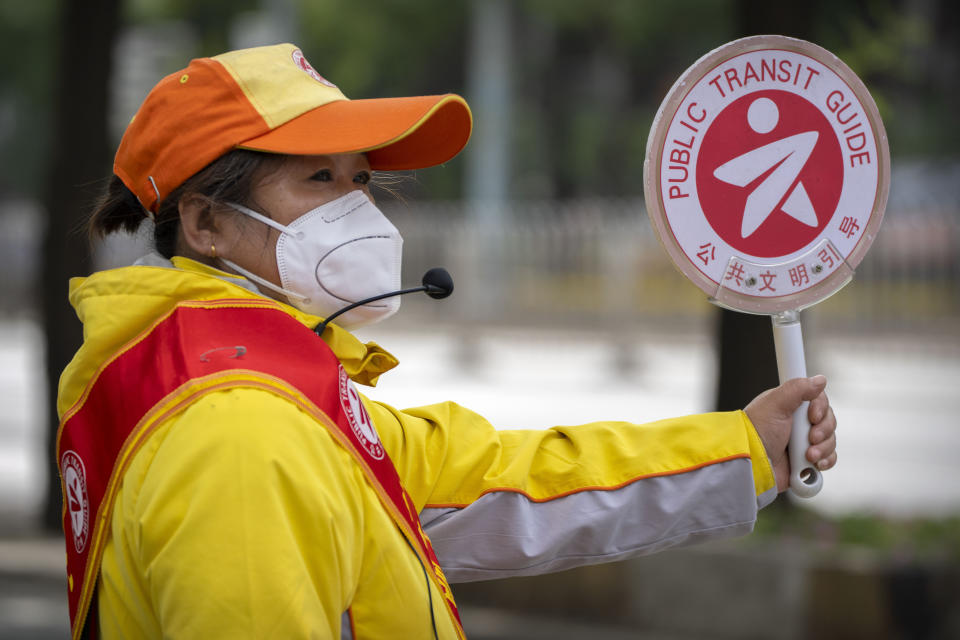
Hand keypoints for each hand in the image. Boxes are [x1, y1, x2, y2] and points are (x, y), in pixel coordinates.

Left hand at [744, 375, 836, 492]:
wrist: (753, 463)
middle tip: (810, 438)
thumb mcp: (775, 404)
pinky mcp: (806, 460)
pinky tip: (814, 463)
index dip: (820, 408)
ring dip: (822, 448)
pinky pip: (828, 457)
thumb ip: (797, 389)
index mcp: (790, 406)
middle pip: (828, 420)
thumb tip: (819, 380)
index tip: (812, 416)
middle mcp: (798, 423)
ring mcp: (803, 442)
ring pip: (830, 439)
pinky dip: (825, 460)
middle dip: (822, 430)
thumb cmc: (756, 432)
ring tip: (807, 455)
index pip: (818, 400)